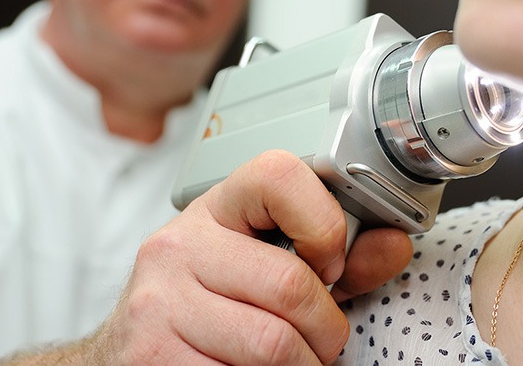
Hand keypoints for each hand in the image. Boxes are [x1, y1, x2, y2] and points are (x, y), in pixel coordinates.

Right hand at [84, 150, 412, 364]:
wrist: (128, 351)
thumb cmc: (209, 303)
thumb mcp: (267, 265)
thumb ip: (335, 257)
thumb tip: (393, 245)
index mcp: (216, 209)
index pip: (278, 176)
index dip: (324, 224)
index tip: (331, 263)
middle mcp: (179, 246)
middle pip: (291, 285)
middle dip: (327, 329)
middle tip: (324, 342)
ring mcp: (158, 301)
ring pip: (273, 344)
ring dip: (305, 365)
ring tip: (296, 362)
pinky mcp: (150, 355)